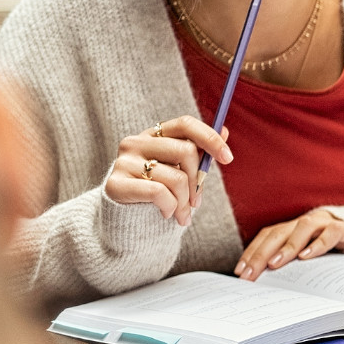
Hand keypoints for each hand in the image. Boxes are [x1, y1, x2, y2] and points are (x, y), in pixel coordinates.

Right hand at [103, 116, 231, 226]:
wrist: (125, 219)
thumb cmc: (158, 191)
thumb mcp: (180, 170)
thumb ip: (199, 152)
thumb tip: (226, 131)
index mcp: (153, 135)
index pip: (185, 124)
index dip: (210, 138)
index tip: (228, 158)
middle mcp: (135, 142)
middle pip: (185, 151)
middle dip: (198, 181)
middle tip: (197, 202)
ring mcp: (123, 162)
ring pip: (176, 177)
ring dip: (185, 202)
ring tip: (182, 214)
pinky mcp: (115, 184)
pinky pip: (159, 193)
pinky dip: (170, 207)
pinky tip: (167, 214)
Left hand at [237, 209, 343, 279]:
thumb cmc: (329, 248)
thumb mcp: (306, 254)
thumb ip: (289, 262)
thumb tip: (263, 282)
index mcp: (292, 228)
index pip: (266, 236)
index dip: (252, 252)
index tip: (241, 272)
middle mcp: (304, 222)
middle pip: (278, 233)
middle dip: (262, 254)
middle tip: (251, 273)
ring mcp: (324, 222)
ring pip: (302, 228)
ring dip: (287, 246)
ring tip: (275, 264)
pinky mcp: (343, 228)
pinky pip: (330, 233)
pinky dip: (318, 244)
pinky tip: (307, 256)